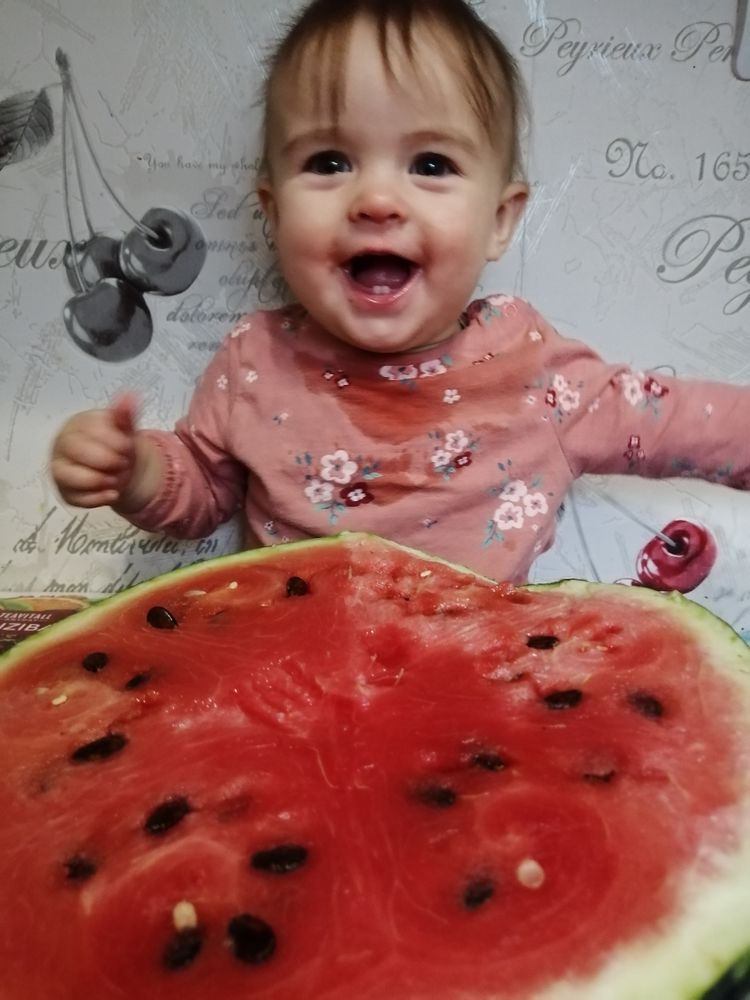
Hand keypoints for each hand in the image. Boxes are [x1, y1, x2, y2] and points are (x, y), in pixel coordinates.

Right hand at [50, 392, 161, 511]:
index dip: (110, 439)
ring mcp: (60, 469)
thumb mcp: (125, 429)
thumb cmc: (117, 443)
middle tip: (124, 463)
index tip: (128, 446)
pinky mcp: (65, 491)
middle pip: (75, 450)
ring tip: (116, 480)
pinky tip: (113, 494)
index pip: (87, 429)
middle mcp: (63, 445)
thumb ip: (125, 415)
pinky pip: (74, 498)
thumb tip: (129, 397)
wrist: (121, 467)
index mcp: (77, 424)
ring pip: (66, 475)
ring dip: (97, 480)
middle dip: (104, 459)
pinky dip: (96, 499)